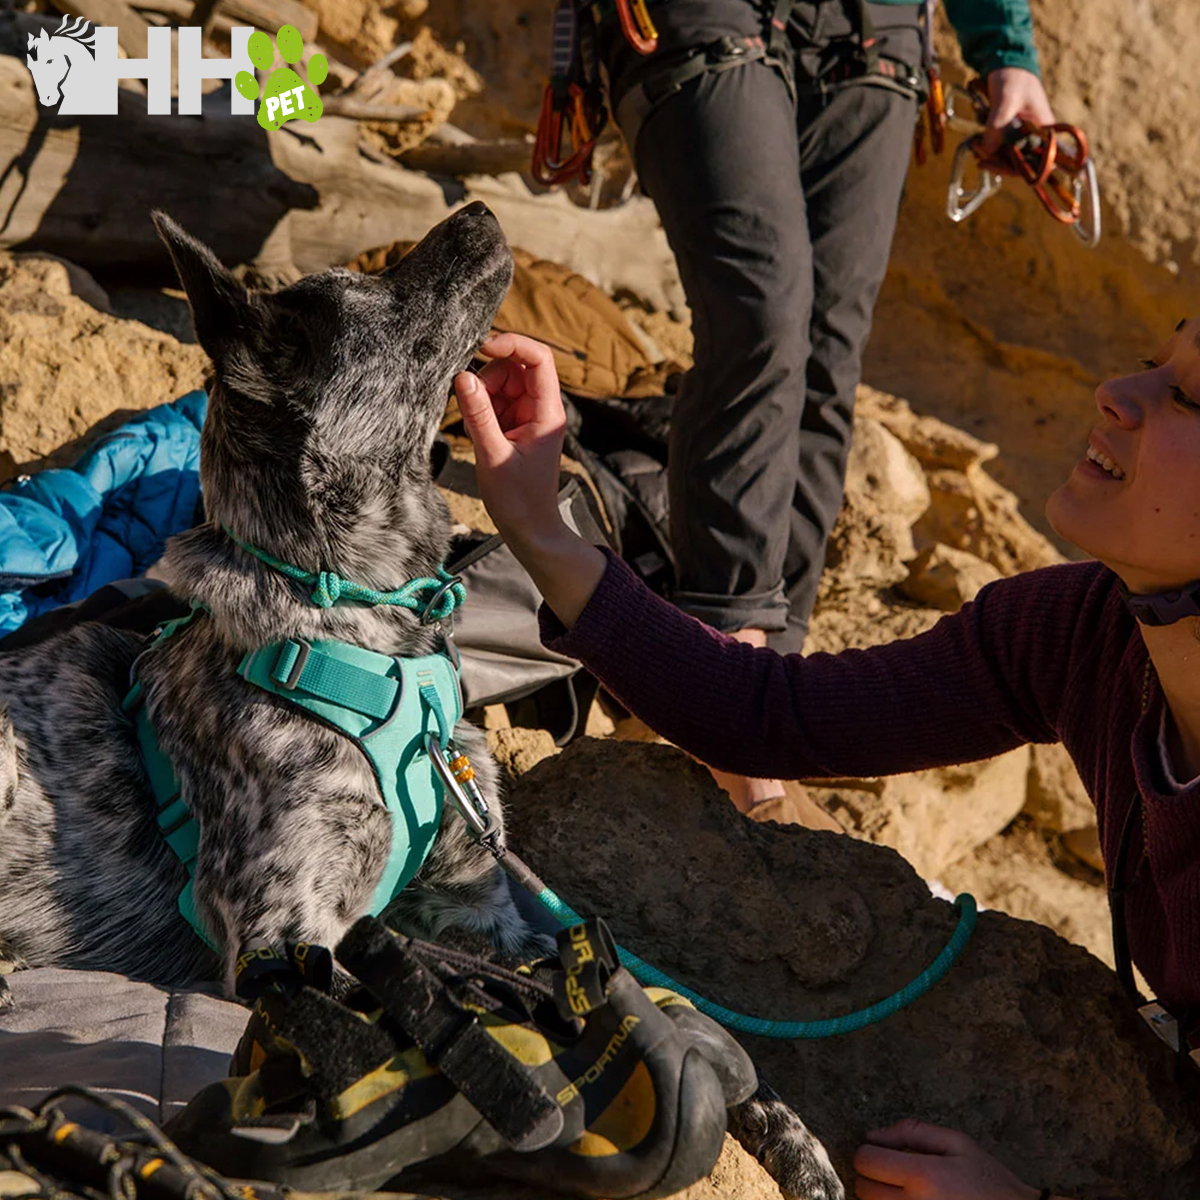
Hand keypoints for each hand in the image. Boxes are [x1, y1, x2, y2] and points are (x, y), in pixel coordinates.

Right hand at [456, 331, 605, 628]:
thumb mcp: (493, 456)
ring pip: (501, 384)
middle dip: (489, 378)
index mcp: (548, 413)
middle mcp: (541, 409)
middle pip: (515, 367)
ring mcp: (528, 416)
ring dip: (482, 397)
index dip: (513, 345)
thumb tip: (463, 377)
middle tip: (472, 408)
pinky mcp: (514, 426)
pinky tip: (478, 436)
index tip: (483, 348)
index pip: (539, 359)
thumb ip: (478, 415)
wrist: (529, 530)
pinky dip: (480, 412)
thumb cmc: (518, 500)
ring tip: (477, 432)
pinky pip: (494, 403)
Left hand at [854, 1120, 1041, 1199]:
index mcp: (923, 1176)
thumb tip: (873, 1135)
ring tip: (906, 1190)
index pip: (866, 1161)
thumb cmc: (990, 1181)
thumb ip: (913, 1132)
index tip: (882, 1152)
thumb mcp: (958, 1144)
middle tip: (894, 1172)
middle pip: (863, 1189)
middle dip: (872, 1176)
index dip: (869, 1152)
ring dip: (880, 1197)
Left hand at [981, 67, 1054, 157]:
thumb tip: (988, 151)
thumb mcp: (1005, 101)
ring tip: (975, 146)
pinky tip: (976, 143)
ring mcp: (1023, 133)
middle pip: (1020, 162)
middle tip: (980, 159)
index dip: (1019, 169)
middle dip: (998, 162)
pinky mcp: (1011, 131)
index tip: (998, 166)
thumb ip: (997, 126)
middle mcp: (1036, 134)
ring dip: (991, 154)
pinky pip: (1000, 146)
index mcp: (1045, 128)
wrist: (1006, 62)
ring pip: (1007, 155)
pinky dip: (988, 146)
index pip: (1037, 161)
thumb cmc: (1013, 77)